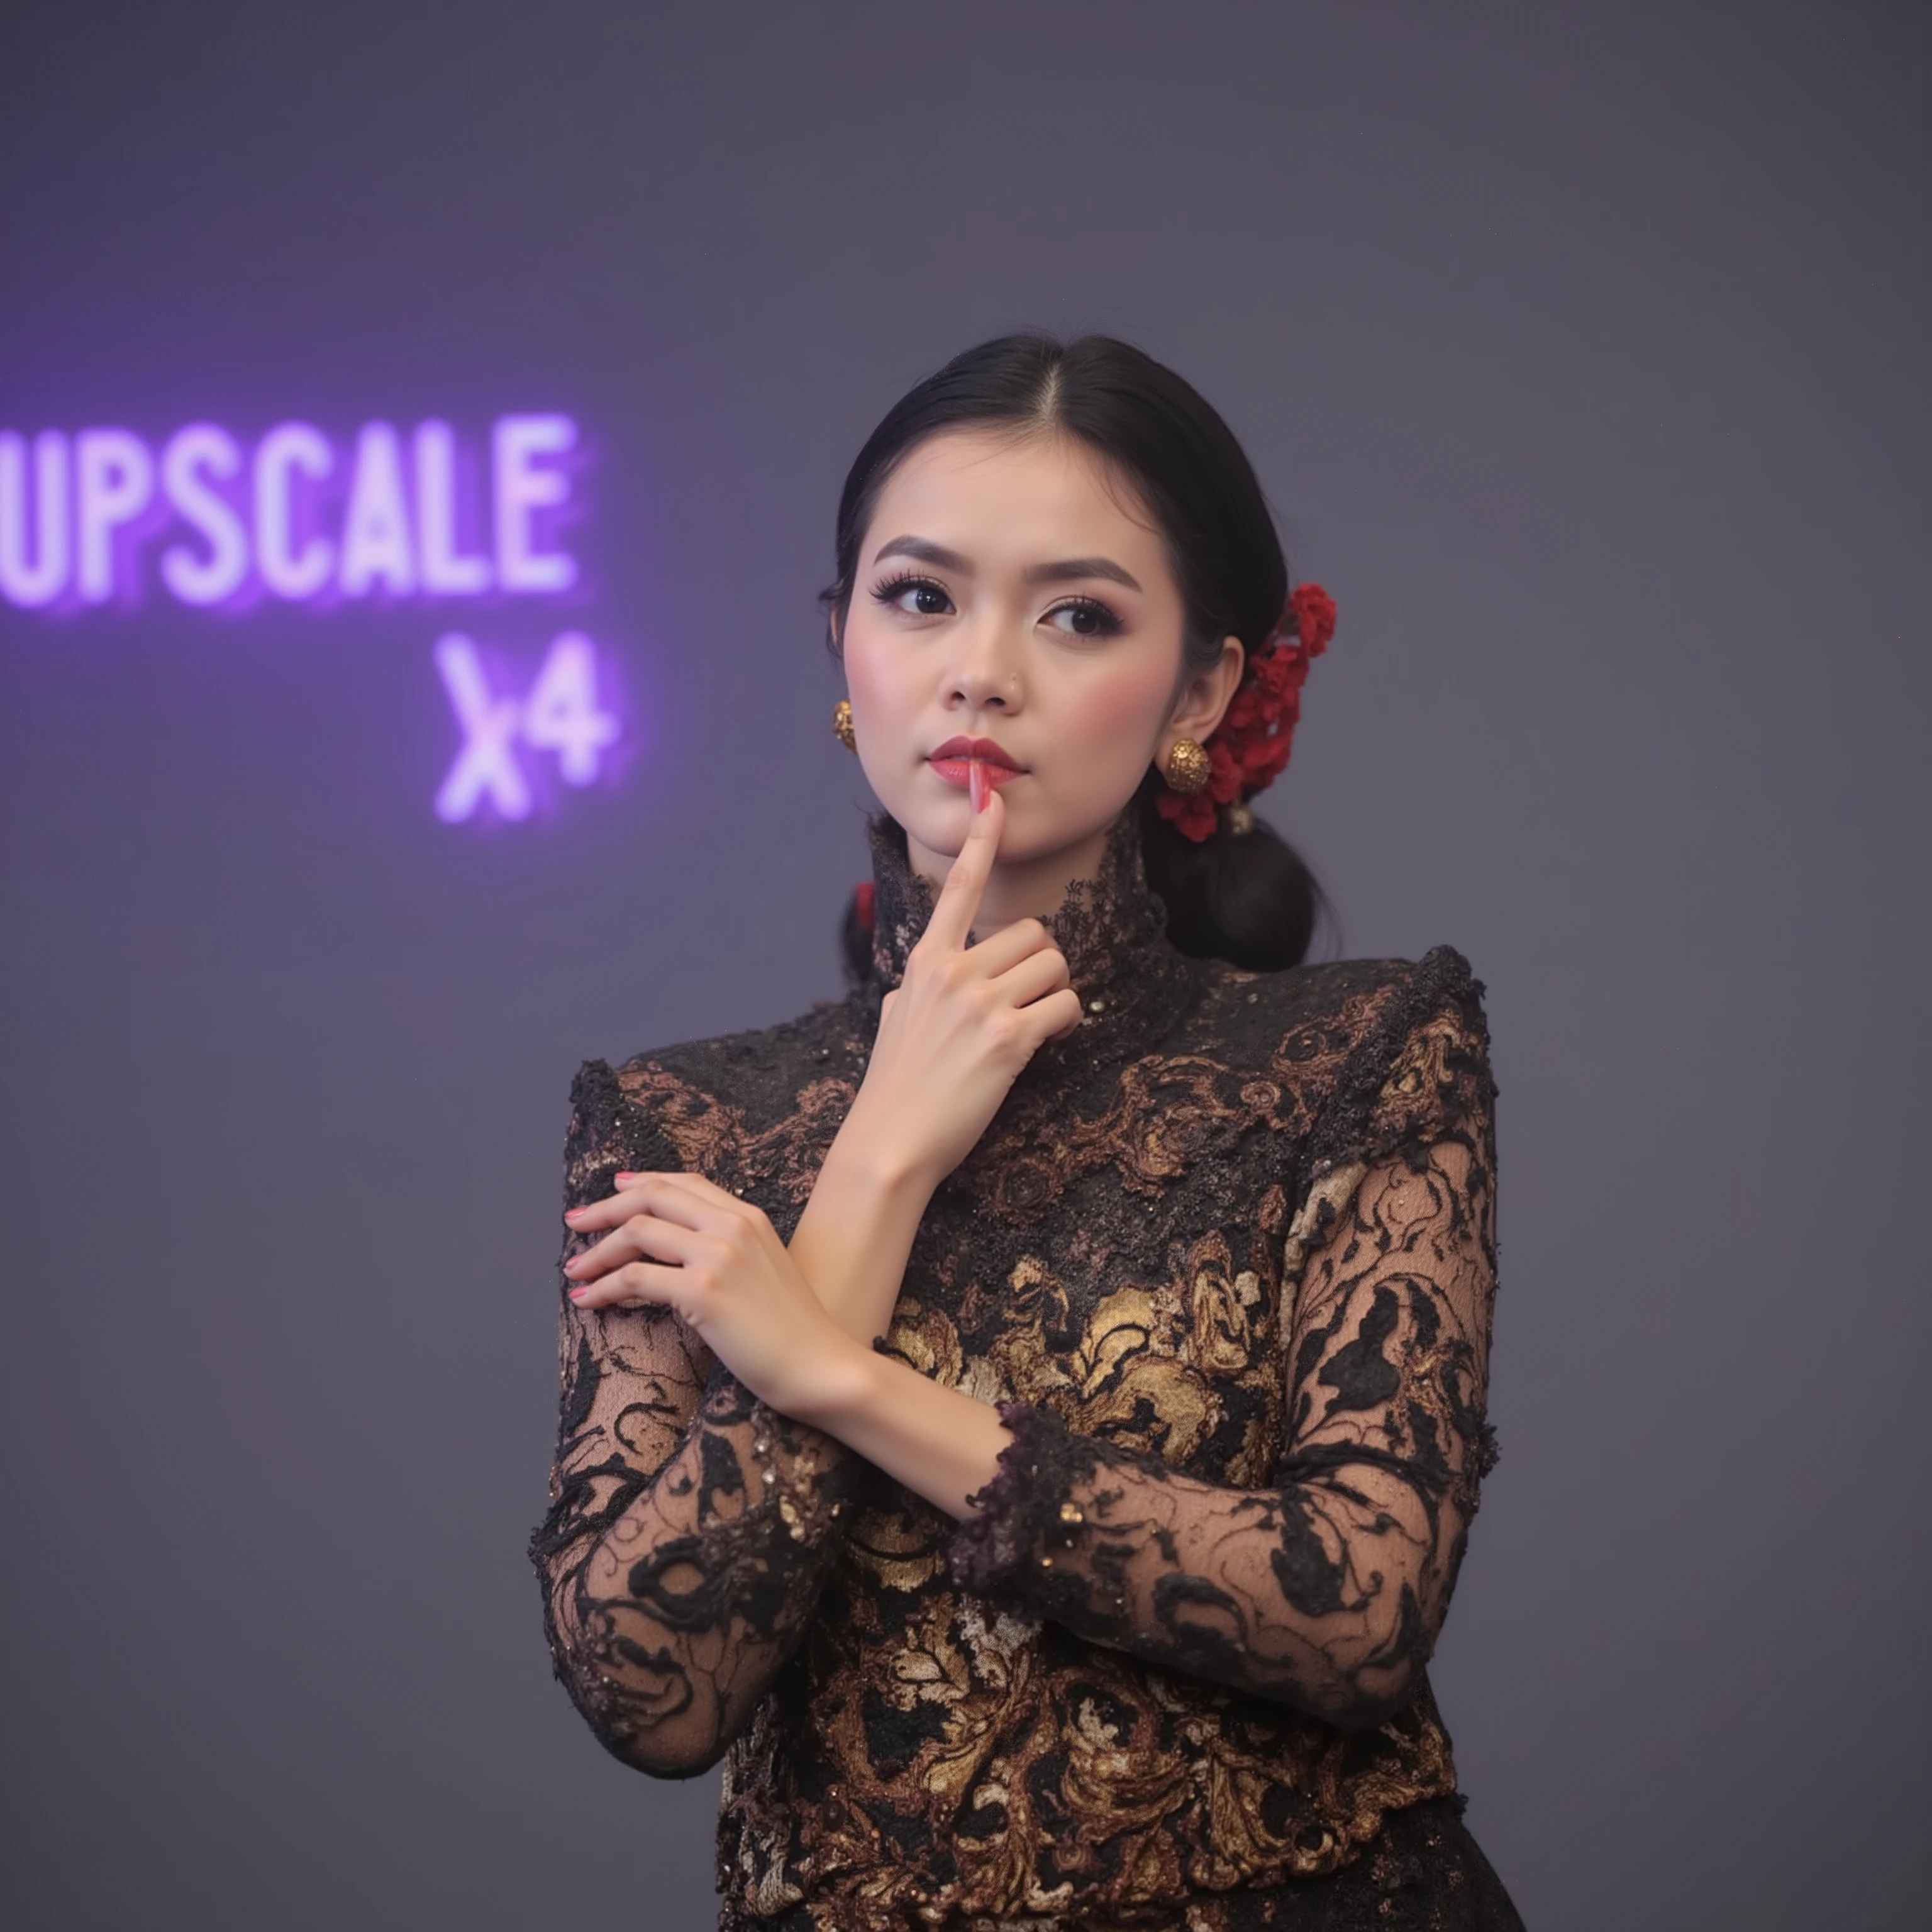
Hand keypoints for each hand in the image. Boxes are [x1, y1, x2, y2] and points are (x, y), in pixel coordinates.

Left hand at [562, 1173, 863, 1420]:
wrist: (821, 1365)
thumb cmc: (796, 1331)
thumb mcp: (764, 1271)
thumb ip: (730, 1250)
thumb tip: (682, 1255)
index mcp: (749, 1217)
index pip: (685, 1183)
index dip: (642, 1183)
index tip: (612, 1190)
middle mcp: (732, 1226)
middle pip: (652, 1197)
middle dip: (606, 1208)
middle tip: (575, 1223)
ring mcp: (717, 1255)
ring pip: (637, 1232)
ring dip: (597, 1251)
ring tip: (575, 1269)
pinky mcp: (703, 1291)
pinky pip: (636, 1278)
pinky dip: (604, 1286)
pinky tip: (588, 1299)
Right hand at [841, 784, 1084, 1190]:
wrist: (890, 1144)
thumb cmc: (893, 1089)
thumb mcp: (892, 1023)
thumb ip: (911, 993)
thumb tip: (913, 990)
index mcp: (925, 962)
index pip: (957, 889)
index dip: (980, 841)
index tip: (993, 799)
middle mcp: (953, 972)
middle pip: (1034, 934)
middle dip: (1041, 967)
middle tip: (1027, 1002)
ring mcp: (980, 1002)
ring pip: (1054, 966)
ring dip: (1056, 996)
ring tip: (1035, 1026)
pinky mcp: (1008, 1037)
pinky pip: (1065, 1006)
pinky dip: (1068, 1023)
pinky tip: (1049, 1042)